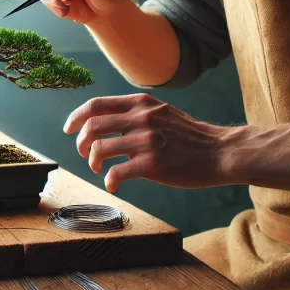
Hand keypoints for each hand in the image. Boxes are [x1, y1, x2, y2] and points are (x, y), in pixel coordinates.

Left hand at [63, 94, 237, 191]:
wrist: (220, 152)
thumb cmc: (190, 137)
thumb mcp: (162, 112)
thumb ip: (135, 114)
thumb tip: (106, 126)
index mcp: (141, 103)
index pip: (96, 105)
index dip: (76, 117)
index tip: (69, 129)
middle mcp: (142, 118)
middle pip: (92, 126)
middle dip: (81, 143)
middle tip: (84, 154)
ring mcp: (147, 141)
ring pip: (99, 149)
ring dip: (92, 161)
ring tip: (98, 169)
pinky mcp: (152, 164)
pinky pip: (116, 173)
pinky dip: (109, 181)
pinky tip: (113, 185)